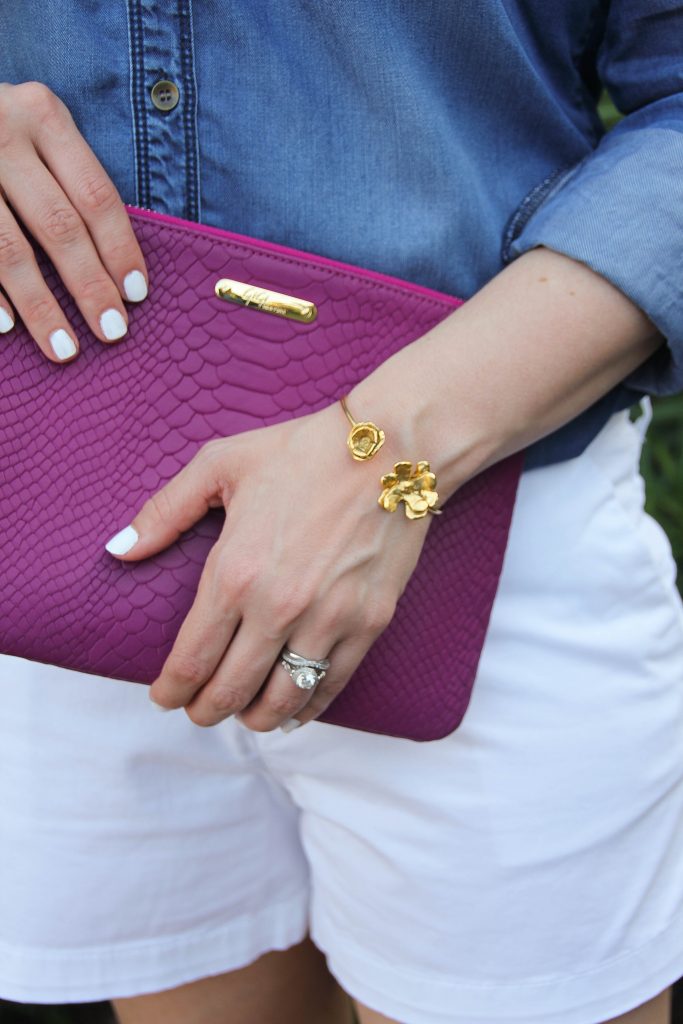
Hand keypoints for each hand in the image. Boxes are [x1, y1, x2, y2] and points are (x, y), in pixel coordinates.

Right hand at [0, 81, 147, 362]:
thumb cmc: (0, 134)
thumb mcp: (36, 133)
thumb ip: (69, 183)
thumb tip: (115, 272)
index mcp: (43, 116)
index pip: (95, 195)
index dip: (120, 249)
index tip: (136, 295)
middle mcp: (2, 131)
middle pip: (58, 225)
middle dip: (89, 286)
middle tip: (112, 333)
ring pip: (9, 248)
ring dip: (39, 305)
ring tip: (64, 349)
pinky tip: (6, 326)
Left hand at [104, 401, 432, 729]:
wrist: (390, 450)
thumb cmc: (302, 451)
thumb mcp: (220, 465)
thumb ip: (164, 511)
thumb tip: (120, 551)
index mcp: (235, 572)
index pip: (191, 660)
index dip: (170, 691)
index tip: (163, 696)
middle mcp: (278, 607)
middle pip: (230, 692)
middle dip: (205, 711)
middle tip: (198, 710)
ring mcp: (328, 620)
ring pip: (281, 702)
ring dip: (253, 719)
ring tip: (243, 713)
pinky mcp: (368, 624)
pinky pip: (330, 687)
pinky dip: (305, 709)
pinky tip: (291, 710)